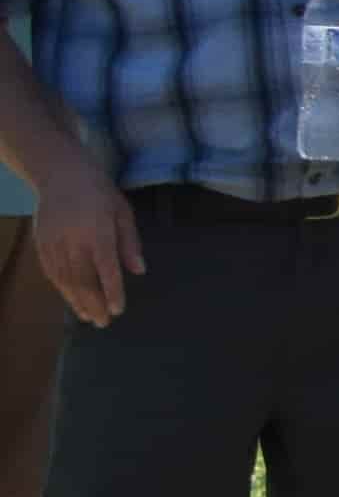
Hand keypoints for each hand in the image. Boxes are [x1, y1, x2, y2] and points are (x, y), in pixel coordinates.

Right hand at [29, 169, 133, 324]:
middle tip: (103, 322)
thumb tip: (139, 271)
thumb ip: (130, 243)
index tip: (118, 310)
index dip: (112, 292)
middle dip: (94, 303)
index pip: (106, 270)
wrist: (61, 174)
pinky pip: (51, 272)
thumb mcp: (122, 212)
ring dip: (76, 301)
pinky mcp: (41, 243)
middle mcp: (73, 241)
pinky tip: (71, 299)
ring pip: (65, 280)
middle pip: (83, 280)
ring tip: (87, 316)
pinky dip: (61, 289)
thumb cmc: (99, 193)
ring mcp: (54, 243)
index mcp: (98, 233)